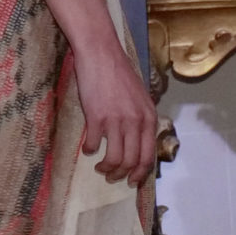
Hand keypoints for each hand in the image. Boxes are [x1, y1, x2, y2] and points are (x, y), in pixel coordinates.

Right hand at [75, 41, 157, 184]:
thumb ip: (141, 118)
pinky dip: (89, 151)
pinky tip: (86, 148)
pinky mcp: (96, 117)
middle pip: (132, 161)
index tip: (132, 181)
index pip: (148, 156)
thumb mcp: (140, 97)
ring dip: (106, 168)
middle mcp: (136, 123)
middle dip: (122, 175)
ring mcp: (116, 121)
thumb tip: (137, 140)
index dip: (140, 173)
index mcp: (149, 119)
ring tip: (100, 167)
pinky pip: (93, 144)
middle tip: (113, 177)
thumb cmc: (119, 73)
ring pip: (114, 159)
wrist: (101, 54)